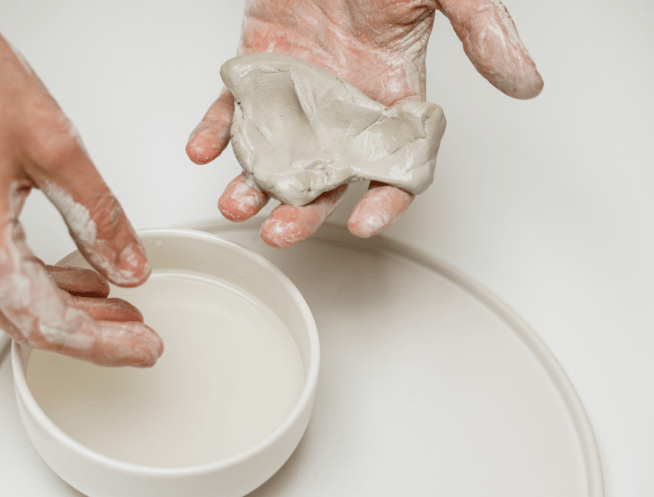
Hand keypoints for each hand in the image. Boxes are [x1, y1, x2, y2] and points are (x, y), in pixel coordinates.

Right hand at [0, 0, 162, 366]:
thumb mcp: (56, 148)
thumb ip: (99, 218)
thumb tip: (128, 264)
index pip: (48, 321)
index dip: (103, 344)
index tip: (141, 348)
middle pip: (26, 324)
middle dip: (89, 335)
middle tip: (137, 337)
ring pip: (8, 306)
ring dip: (64, 312)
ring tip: (115, 308)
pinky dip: (35, 286)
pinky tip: (73, 279)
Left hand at [186, 0, 542, 246]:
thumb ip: (482, 32)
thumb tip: (526, 82)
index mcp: (392, 92)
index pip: (395, 163)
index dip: (385, 198)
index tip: (365, 222)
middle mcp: (343, 102)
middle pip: (327, 174)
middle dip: (304, 209)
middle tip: (281, 232)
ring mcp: (297, 89)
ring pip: (275, 152)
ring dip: (254, 183)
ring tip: (236, 202)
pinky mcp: (256, 68)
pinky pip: (232, 110)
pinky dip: (215, 131)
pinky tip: (202, 149)